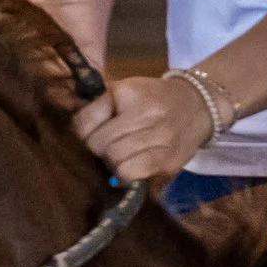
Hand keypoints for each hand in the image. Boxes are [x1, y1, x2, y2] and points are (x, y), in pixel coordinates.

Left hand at [71, 71, 218, 183]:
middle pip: (98, 144)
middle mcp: (146, 113)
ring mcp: (160, 138)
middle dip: (96, 150)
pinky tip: (128, 168)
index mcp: (128, 92)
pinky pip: (131, 174)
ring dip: (110, 164)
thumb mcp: (123, 91)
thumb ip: (96, 107)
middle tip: (106, 147)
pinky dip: (124, 175)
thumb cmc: (152, 99)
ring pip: (113, 161)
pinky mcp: (168, 161)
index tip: (90, 134)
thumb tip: (69, 132)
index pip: (85, 122)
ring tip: (120, 156)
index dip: (82, 133)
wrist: (197, 107)